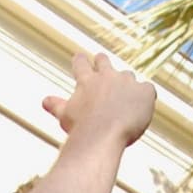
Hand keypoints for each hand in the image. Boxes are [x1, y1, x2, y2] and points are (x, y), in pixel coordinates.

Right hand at [41, 50, 157, 147]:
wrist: (103, 135)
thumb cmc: (81, 128)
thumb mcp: (65, 116)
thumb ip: (57, 105)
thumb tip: (44, 101)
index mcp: (87, 80)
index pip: (81, 62)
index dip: (81, 61)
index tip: (80, 58)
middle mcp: (107, 75)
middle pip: (104, 60)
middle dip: (102, 62)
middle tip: (101, 62)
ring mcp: (127, 82)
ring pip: (128, 76)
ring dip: (126, 84)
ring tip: (127, 96)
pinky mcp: (145, 91)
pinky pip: (148, 89)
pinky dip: (145, 96)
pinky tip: (143, 106)